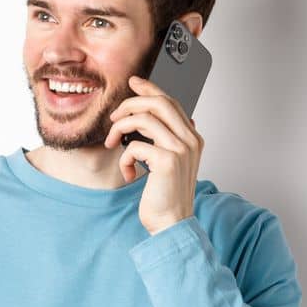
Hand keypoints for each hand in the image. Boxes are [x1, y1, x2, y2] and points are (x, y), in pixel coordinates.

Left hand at [104, 75, 204, 234]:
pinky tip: (130, 172)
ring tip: (113, 143)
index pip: (171, 102)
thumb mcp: (169, 162)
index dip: (150, 89)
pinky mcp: (167, 161)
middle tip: (114, 116)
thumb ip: (166, 139)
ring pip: (144, 119)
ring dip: (120, 128)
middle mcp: (190, 140)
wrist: (172, 223)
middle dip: (131, 103)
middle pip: (159, 102)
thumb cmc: (167, 196)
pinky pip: (135, 145)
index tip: (134, 82)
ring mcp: (181, 150)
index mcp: (193, 138)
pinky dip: (125, 158)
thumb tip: (152, 118)